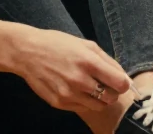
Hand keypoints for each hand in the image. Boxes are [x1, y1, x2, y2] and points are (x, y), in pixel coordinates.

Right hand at [0, 20, 129, 112]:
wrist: (27, 52)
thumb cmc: (58, 44)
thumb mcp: (86, 44)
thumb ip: (108, 61)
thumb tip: (125, 78)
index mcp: (88, 62)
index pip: (120, 84)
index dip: (123, 83)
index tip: (118, 80)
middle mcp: (79, 80)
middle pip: (111, 98)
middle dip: (112, 92)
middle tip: (104, 84)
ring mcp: (68, 93)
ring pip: (98, 106)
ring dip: (98, 98)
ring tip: (89, 86)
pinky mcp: (59, 103)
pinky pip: (82, 108)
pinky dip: (84, 101)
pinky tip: (75, 88)